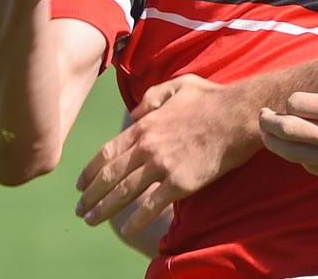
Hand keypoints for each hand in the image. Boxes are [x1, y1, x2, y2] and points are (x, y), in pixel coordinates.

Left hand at [75, 75, 260, 236]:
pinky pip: (152, 205)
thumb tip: (133, 113)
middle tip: (79, 209)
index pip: (107, 152)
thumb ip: (150, 98)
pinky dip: (136, 219)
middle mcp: (147, 146)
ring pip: (125, 191)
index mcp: (144, 125)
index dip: (90, 171)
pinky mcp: (181, 182)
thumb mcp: (176, 86)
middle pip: (109, 175)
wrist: (238, 115)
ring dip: (104, 208)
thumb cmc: (211, 99)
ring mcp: (162, 165)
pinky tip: (125, 230)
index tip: (79, 185)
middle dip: (90, 195)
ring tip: (90, 221)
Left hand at [258, 85, 317, 184]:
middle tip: (262, 116)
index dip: (290, 101)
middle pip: (287, 130)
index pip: (295, 104)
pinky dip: (302, 155)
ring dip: (275, 142)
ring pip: (292, 153)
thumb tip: (290, 110)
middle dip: (268, 122)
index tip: (292, 102)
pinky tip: (304, 146)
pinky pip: (310, 166)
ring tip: (268, 133)